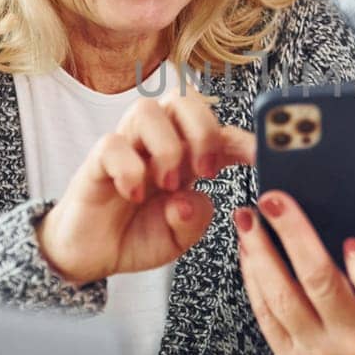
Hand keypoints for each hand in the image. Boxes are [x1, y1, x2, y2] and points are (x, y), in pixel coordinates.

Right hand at [37, 83, 253, 284]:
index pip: (219, 131)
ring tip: (167, 184)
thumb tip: (187, 198)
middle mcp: (157, 143)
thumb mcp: (180, 237)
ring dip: (166, 146)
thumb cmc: (137, 235)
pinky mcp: (96, 162)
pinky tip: (133, 194)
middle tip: (205, 170)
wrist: (92, 255)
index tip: (263, 156)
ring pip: (146, 110)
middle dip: (203, 130)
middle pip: (183, 99)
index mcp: (186, 156)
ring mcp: (126, 148)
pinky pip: (111, 144)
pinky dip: (129, 168)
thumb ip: (195, 218)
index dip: (244, 139)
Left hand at [236, 189, 354, 354]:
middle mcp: (354, 338)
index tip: (350, 238)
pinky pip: (265, 315)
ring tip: (247, 218)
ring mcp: (319, 350)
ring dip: (260, 254)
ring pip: (282, 299)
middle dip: (293, 237)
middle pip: (319, 284)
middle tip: (272, 199)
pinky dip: (253, 278)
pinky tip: (247, 248)